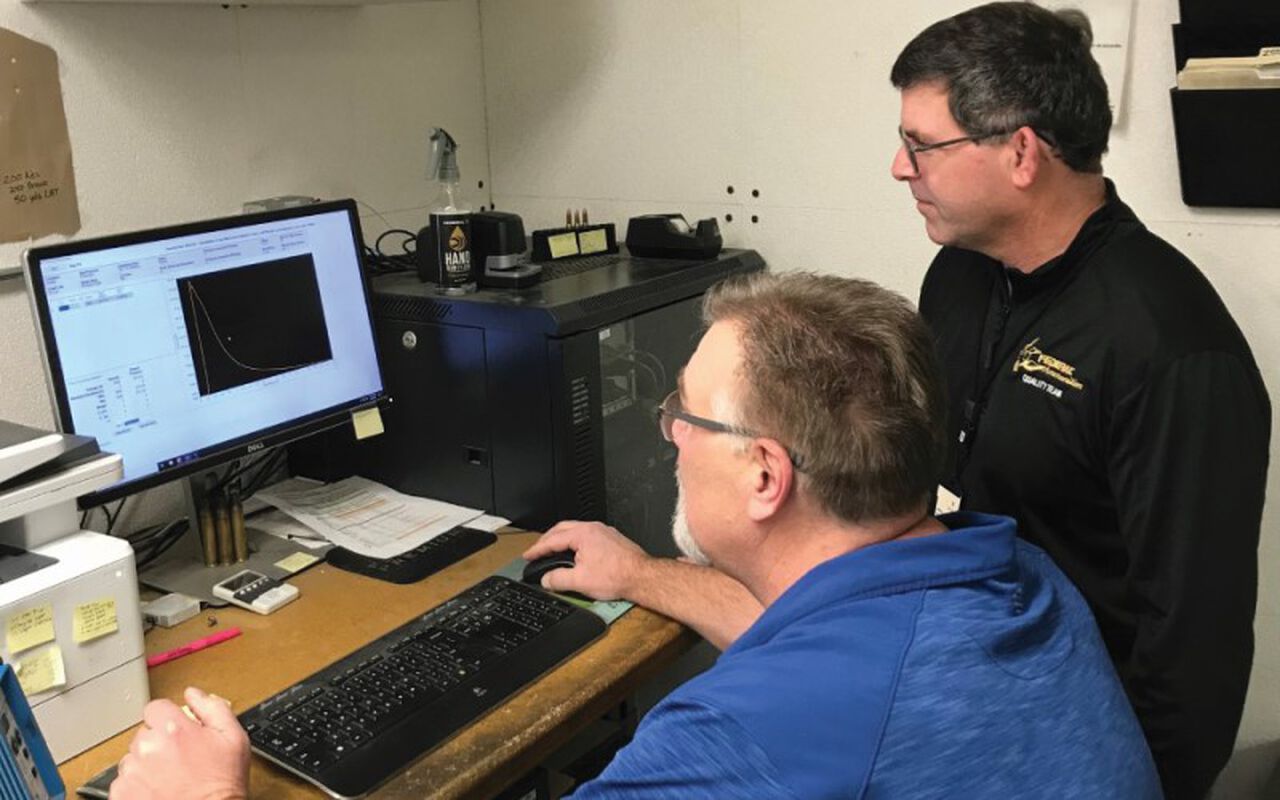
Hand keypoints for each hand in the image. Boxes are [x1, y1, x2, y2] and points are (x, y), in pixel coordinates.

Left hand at [110, 686, 249, 799]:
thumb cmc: (222, 785)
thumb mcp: (234, 739)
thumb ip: (213, 708)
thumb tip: (194, 694)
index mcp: (174, 729)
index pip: (156, 707)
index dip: (168, 718)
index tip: (176, 731)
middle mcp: (149, 747)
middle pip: (145, 732)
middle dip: (159, 742)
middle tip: (179, 759)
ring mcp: (133, 771)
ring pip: (133, 756)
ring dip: (147, 763)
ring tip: (169, 777)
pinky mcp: (122, 792)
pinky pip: (124, 780)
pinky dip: (138, 784)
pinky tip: (158, 790)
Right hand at [523, 520, 650, 600]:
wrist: (642, 577)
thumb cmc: (618, 576)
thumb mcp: (580, 581)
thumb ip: (558, 579)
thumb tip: (546, 580)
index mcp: (583, 534)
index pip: (552, 540)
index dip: (537, 549)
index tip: (528, 555)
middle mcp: (594, 529)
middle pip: (562, 529)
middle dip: (547, 540)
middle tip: (537, 551)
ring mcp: (604, 532)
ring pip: (575, 531)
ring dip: (561, 539)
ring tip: (554, 551)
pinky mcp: (612, 540)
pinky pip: (587, 536)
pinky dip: (575, 542)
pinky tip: (576, 553)